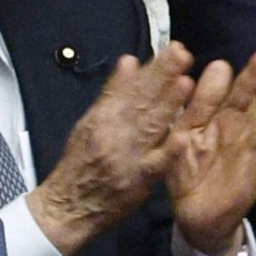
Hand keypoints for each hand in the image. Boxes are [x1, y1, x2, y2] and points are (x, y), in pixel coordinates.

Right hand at [28, 43, 197, 254]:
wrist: (68, 207)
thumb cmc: (81, 163)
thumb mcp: (89, 123)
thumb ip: (112, 94)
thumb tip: (130, 61)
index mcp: (102, 117)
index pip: (129, 87)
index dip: (152, 68)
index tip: (173, 48)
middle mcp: (114, 133)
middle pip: (141, 101)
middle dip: (163, 76)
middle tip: (184, 54)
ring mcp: (127, 157)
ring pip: (150, 127)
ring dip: (168, 106)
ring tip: (186, 83)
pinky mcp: (137, 181)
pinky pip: (154, 166)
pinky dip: (167, 152)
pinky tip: (182, 139)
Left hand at [171, 46, 255, 254]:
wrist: (192, 217)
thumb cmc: (187, 172)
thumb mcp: (182, 135)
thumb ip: (195, 106)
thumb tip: (209, 70)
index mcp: (220, 117)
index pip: (241, 89)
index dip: (255, 71)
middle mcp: (239, 131)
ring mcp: (248, 153)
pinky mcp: (251, 177)